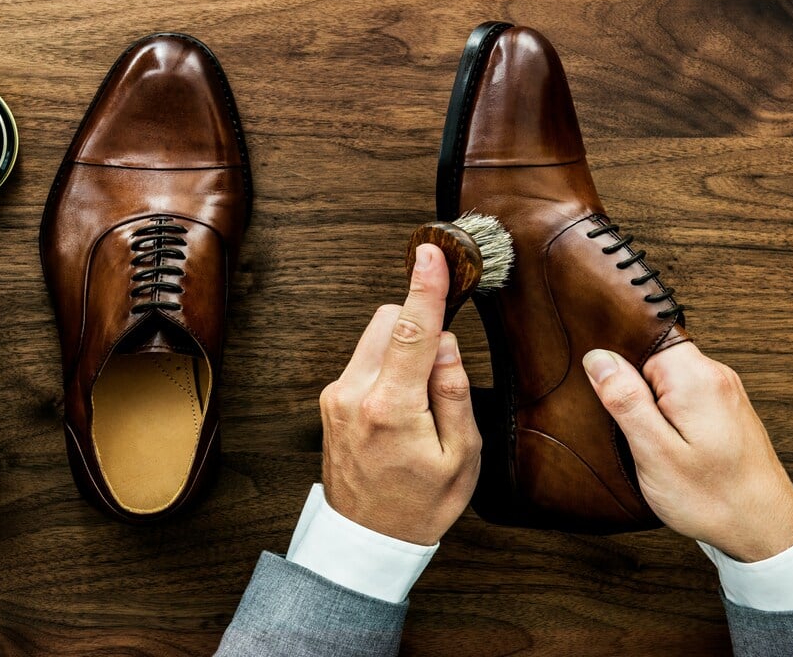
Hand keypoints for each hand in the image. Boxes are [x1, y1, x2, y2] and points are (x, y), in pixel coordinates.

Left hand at [318, 243, 482, 545]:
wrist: (367, 539)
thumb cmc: (420, 503)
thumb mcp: (461, 456)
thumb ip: (454, 391)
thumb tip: (444, 344)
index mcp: (390, 409)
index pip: (411, 331)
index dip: (424, 287)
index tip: (431, 253)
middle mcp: (354, 394)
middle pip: (389, 322)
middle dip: (419, 328)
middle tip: (441, 376)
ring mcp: (336, 396)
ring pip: (376, 338)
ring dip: (403, 350)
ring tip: (420, 405)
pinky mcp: (331, 399)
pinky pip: (366, 361)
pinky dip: (388, 369)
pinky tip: (401, 410)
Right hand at [583, 343, 792, 561]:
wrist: (764, 530)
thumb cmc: (713, 498)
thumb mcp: (654, 453)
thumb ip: (625, 400)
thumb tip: (599, 359)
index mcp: (697, 378)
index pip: (643, 338)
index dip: (618, 361)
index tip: (608, 393)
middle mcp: (715, 375)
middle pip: (656, 356)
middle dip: (633, 385)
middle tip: (628, 427)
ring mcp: (724, 392)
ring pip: (669, 378)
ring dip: (651, 403)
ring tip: (650, 440)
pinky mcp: (726, 410)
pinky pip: (684, 395)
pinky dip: (668, 414)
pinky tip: (669, 444)